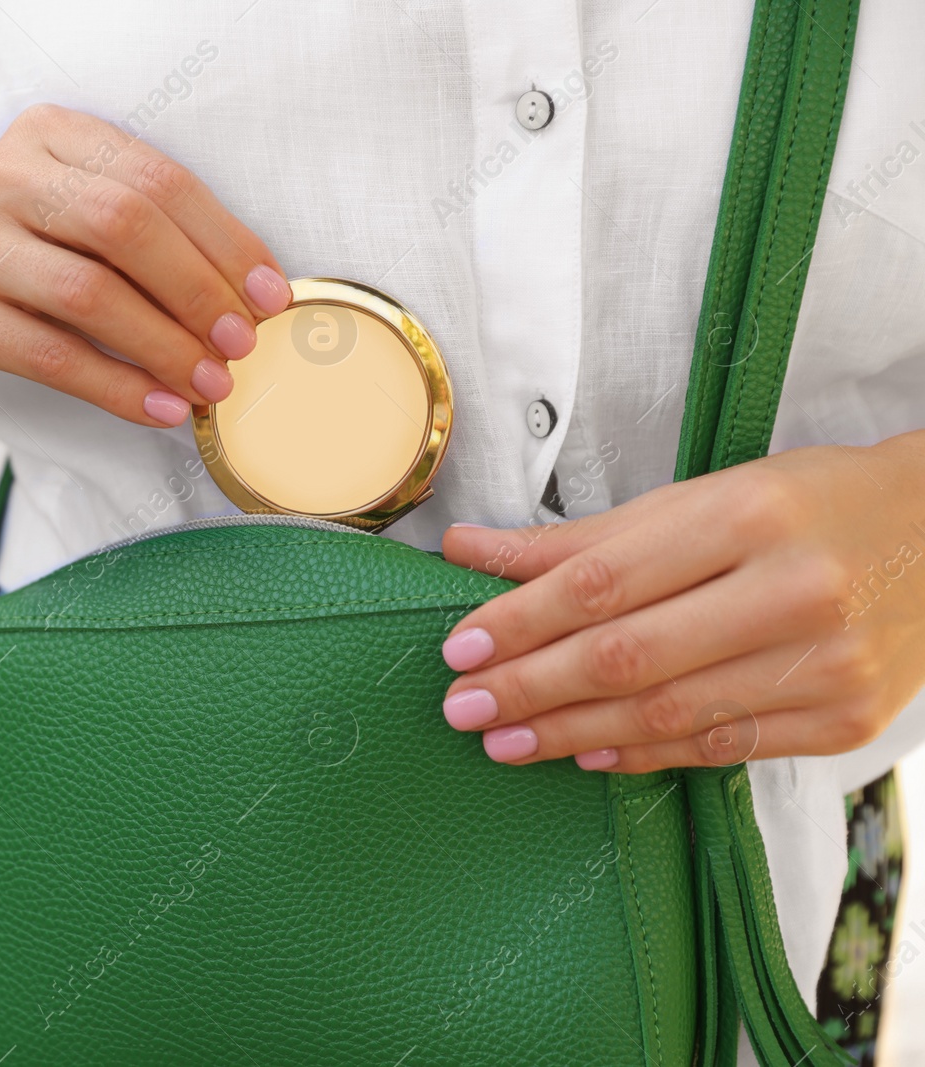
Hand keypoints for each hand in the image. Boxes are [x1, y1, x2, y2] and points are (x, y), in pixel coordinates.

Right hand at [0, 103, 290, 425]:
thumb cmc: (17, 256)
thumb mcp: (73, 215)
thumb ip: (147, 234)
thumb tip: (250, 296)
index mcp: (47, 134)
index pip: (156, 180)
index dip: (224, 241)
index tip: (269, 295)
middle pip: (124, 227)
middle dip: (198, 292)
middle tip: (241, 344)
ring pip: (89, 294)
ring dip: (164, 347)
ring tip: (210, 384)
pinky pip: (51, 357)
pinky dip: (117, 387)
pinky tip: (159, 408)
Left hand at [436, 433, 924, 772]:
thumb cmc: (806, 506)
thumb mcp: (700, 497)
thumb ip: (582, 537)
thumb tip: (469, 550)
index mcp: (748, 516)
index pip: (605, 582)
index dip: (522, 620)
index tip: (460, 647)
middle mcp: (793, 592)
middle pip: (629, 655)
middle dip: (530, 687)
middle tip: (462, 706)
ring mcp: (828, 664)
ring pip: (669, 714)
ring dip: (571, 734)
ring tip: (504, 740)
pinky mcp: (845, 720)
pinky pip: (721, 749)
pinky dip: (645, 755)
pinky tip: (587, 753)